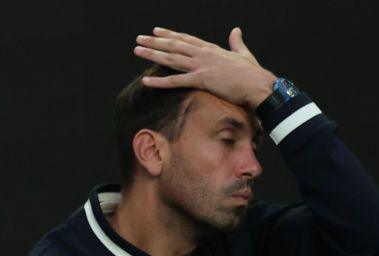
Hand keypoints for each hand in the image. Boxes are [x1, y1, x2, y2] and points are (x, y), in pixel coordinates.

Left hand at [133, 27, 276, 109]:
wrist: (258, 85)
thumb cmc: (253, 73)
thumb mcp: (243, 53)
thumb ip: (236, 41)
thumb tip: (236, 30)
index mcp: (211, 49)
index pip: (186, 39)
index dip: (170, 34)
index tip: (157, 30)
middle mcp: (203, 54)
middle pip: (174, 45)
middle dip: (155, 41)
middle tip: (139, 38)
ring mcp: (201, 66)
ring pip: (171, 58)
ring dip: (152, 54)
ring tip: (137, 50)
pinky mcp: (201, 80)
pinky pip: (175, 81)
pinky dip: (159, 81)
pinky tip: (146, 81)